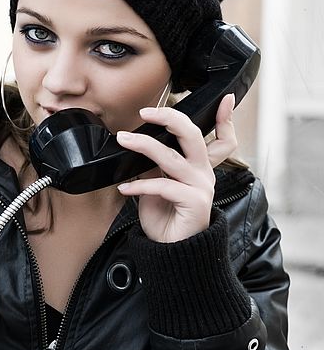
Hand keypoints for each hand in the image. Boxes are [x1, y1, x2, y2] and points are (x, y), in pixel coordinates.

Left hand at [114, 94, 236, 242]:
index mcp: (199, 167)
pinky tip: (125, 188)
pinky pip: (162, 185)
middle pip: (193, 136)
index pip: (223, 139)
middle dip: (170, 118)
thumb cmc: (164, 218)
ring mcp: (200, 187)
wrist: (169, 251)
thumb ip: (157, 165)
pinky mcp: (193, 202)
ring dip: (143, 145)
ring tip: (123, 139)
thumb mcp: (158, 185)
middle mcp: (203, 174)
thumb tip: (140, 144)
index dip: (226, 119)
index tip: (226, 98)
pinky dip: (139, 185)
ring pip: (171, 157)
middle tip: (146, 111)